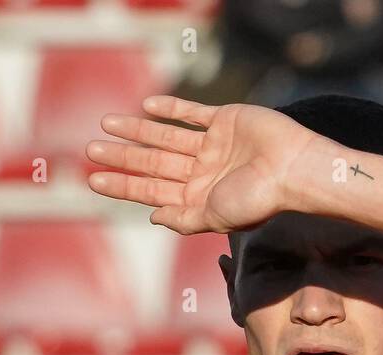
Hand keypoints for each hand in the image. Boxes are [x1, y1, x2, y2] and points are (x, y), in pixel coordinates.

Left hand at [87, 96, 319, 234]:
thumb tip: (152, 217)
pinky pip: (194, 113)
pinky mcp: (226, 121)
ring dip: (137, 131)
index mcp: (199, 198)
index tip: (94, 181)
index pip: (151, 191)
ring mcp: (213, 146)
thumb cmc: (258, 200)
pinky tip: (147, 106)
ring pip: (166, 136)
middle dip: (123, 157)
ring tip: (107, 124)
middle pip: (153, 163)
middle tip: (90, 150)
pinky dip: (172, 108)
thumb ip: (184, 219)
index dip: (122, 185)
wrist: (292, 170)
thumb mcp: (214, 218)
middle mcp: (203, 172)